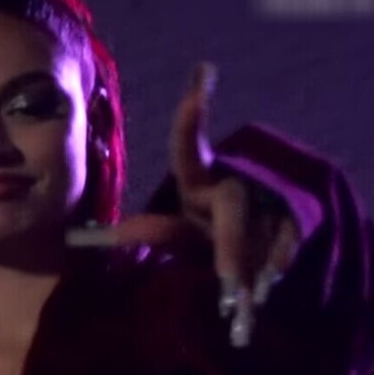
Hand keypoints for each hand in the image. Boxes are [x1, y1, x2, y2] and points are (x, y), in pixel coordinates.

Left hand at [67, 62, 302, 347]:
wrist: (255, 255)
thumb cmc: (200, 242)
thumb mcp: (173, 238)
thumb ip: (145, 236)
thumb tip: (77, 238)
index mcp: (197, 180)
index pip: (189, 148)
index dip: (193, 115)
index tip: (204, 72)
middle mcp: (232, 181)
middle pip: (232, 204)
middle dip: (231, 247)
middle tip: (227, 285)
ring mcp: (267, 196)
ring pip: (259, 230)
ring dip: (248, 269)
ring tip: (239, 303)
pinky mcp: (296, 216)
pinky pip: (285, 243)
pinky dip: (273, 269)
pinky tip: (264, 290)